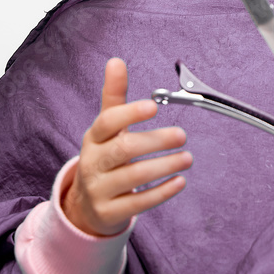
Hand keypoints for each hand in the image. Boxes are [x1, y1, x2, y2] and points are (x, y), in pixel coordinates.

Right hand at [62, 58, 191, 236]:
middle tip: (182, 135)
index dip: (130, 113)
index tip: (153, 106)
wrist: (86, 205)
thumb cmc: (104, 157)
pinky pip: (138, 203)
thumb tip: (116, 61)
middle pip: (123, 149)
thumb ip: (115, 96)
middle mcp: (93, 163)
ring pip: (133, 177)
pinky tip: (179, 181)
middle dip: (155, 141)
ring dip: (164, 166)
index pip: (107, 122)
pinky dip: (161, 192)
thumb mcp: (106, 128)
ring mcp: (99, 190)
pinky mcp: (109, 213)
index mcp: (93, 138)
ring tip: (187, 158)